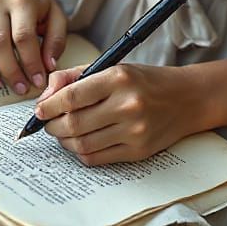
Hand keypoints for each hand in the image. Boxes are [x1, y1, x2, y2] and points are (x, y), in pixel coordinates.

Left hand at [33, 62, 201, 165]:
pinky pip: (97, 158)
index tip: (39, 110)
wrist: (187, 99)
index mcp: (119, 78)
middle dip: (52, 126)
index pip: (72, 96)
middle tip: (47, 123)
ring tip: (63, 132)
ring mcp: (134, 131)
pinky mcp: (138, 151)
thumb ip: (76, 77)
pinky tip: (80, 142)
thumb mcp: (114, 67)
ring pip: (82, 144)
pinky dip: (81, 152)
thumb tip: (45, 95)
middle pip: (74, 124)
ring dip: (64, 141)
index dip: (49, 106)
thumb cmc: (146, 81)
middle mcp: (127, 105)